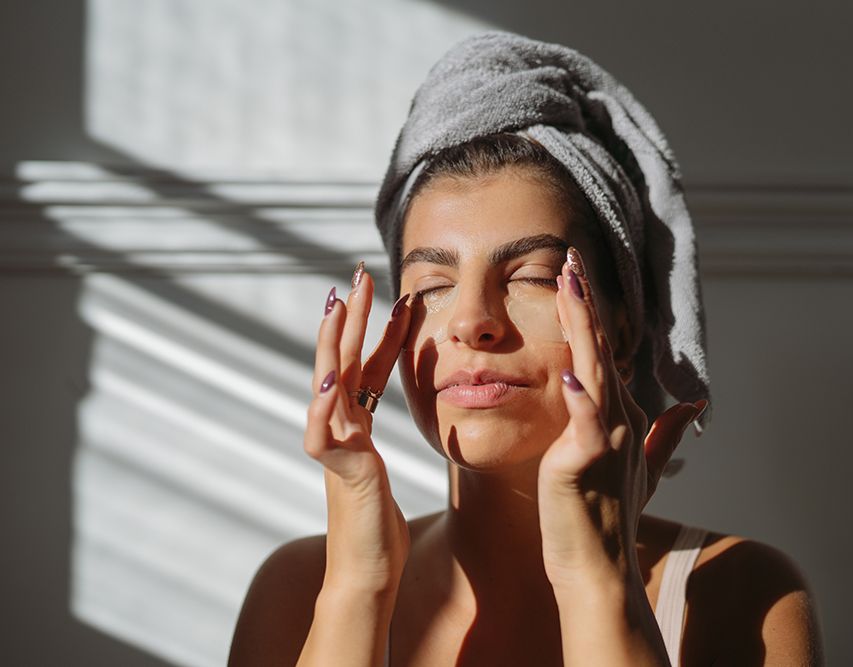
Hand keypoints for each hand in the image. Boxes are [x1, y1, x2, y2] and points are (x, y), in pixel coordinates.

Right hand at [304, 264, 413, 591]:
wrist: (367, 568)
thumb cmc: (379, 522)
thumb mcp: (378, 465)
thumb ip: (372, 434)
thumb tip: (381, 413)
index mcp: (354, 424)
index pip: (368, 366)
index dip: (380, 330)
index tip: (395, 293)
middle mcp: (338, 426)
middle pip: (343, 361)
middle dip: (351, 318)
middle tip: (359, 274)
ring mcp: (334, 445)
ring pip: (329, 385)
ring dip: (332, 345)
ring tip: (336, 307)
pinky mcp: (337, 470)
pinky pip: (324, 433)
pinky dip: (321, 406)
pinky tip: (325, 381)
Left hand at [537, 248, 706, 589]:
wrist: (599, 573)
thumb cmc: (606, 521)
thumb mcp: (640, 470)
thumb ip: (663, 435)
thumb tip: (693, 403)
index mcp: (626, 419)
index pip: (605, 354)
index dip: (589, 314)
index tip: (573, 276)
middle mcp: (621, 422)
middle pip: (600, 350)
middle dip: (585, 302)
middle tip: (570, 259)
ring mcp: (607, 440)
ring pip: (594, 371)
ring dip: (582, 327)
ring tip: (569, 286)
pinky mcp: (586, 462)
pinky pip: (585, 424)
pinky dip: (581, 398)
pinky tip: (572, 372)